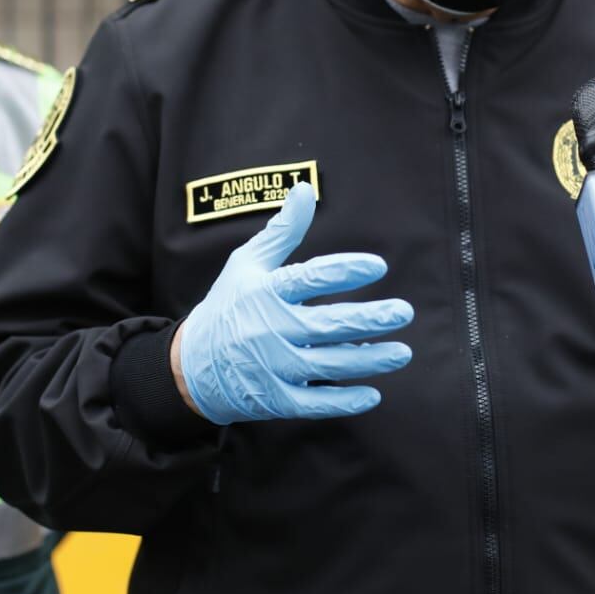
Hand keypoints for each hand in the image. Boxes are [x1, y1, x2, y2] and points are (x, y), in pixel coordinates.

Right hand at [175, 182, 413, 423]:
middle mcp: (270, 330)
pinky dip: (342, 402)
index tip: (378, 266)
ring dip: (368, 360)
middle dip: (369, 319)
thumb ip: (282, 230)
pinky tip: (373, 394)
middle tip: (403, 312)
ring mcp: (273, 368)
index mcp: (265, 292)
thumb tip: (305, 189)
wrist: (190, 366)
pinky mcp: (275, 399)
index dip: (345, 271)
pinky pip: (313, 404)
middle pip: (326, 326)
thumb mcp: (248, 262)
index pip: (309, 278)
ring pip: (328, 365)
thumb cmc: (228, 306)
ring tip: (402, 352)